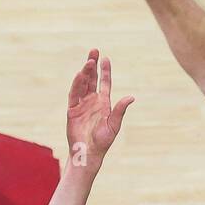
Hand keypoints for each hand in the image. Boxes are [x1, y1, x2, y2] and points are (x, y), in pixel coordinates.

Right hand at [66, 49, 133, 170]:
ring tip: (88, 61)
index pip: (104, 83)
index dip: (105, 71)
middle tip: (94, 51)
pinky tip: (80, 75)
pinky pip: (74, 94)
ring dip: (85, 72)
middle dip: (92, 65)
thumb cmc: (103, 141)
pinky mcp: (72, 110)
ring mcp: (81, 105)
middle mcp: (92, 101)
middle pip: (92, 79)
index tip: (105, 58)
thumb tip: (131, 97)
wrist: (88, 152)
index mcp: (103, 103)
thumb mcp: (114, 124)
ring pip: (83, 84)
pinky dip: (76, 84)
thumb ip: (120, 110)